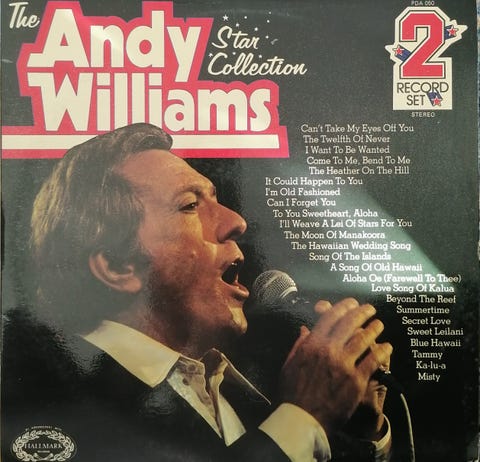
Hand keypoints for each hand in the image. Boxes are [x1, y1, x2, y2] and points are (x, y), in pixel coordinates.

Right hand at [278, 298, 392, 435]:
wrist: (303, 419)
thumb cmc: (293, 392)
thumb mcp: (289, 364)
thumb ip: (299, 345)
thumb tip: (305, 330)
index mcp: (312, 344)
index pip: (330, 318)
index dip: (342, 307)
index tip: (351, 303)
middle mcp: (329, 350)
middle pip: (349, 324)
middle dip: (361, 312)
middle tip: (369, 309)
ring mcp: (344, 365)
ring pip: (363, 340)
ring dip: (373, 329)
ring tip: (379, 324)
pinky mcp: (356, 381)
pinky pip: (373, 362)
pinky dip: (382, 352)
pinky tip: (387, 347)